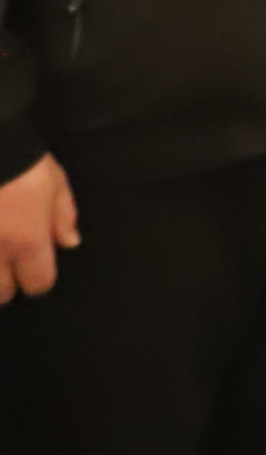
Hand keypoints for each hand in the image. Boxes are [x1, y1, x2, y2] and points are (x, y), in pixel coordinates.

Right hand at [0, 154, 77, 303]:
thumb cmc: (22, 160)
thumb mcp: (55, 181)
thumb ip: (63, 216)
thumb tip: (69, 244)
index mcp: (28, 239)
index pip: (39, 283)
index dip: (39, 279)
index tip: (34, 268)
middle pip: (1, 294)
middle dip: (6, 285)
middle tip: (6, 265)